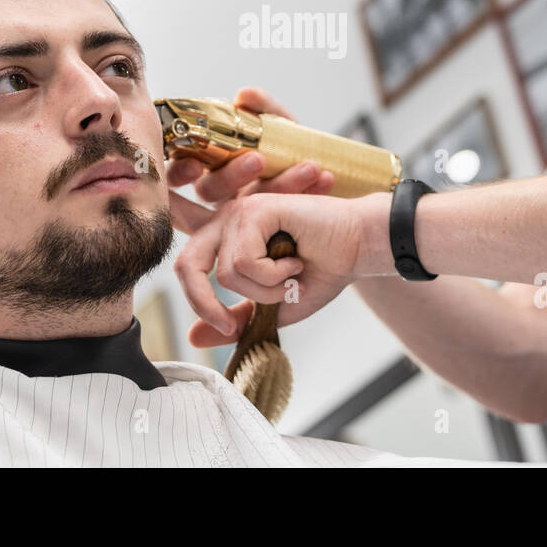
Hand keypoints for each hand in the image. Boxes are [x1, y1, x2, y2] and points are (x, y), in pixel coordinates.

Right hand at [165, 87, 334, 234]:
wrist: (325, 168)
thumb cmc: (287, 144)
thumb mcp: (278, 123)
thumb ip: (264, 109)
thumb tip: (245, 96)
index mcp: (209, 165)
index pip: (179, 173)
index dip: (180, 172)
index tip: (194, 164)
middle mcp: (223, 193)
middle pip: (210, 192)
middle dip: (232, 176)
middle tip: (257, 160)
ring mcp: (246, 214)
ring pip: (250, 209)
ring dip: (279, 186)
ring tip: (308, 168)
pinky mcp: (276, 227)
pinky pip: (289, 214)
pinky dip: (309, 191)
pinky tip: (327, 178)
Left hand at [166, 87, 338, 345]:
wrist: (360, 248)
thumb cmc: (322, 271)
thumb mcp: (274, 307)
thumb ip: (237, 319)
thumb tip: (192, 337)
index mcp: (225, 239)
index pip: (186, 264)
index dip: (194, 298)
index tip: (225, 327)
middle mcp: (226, 220)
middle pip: (186, 265)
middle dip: (204, 302)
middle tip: (231, 325)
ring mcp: (240, 211)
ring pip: (226, 273)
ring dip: (265, 290)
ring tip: (291, 275)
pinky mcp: (256, 209)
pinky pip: (244, 261)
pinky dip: (274, 276)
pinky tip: (297, 261)